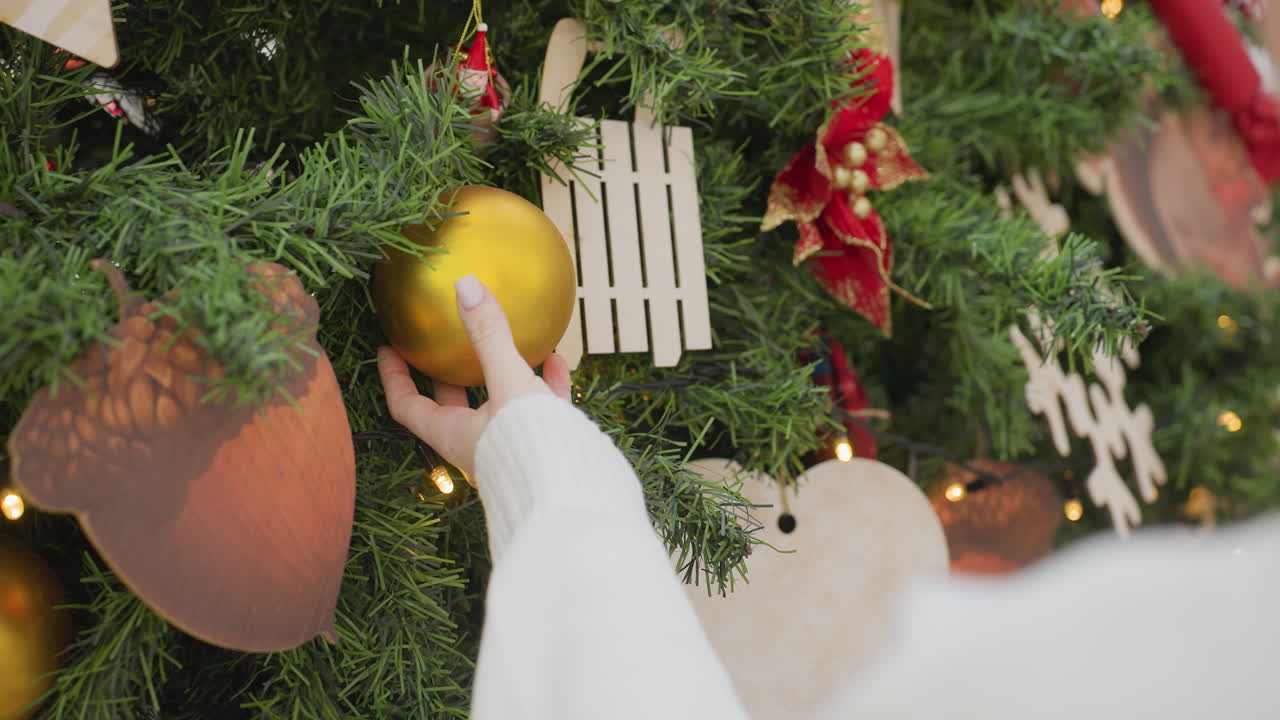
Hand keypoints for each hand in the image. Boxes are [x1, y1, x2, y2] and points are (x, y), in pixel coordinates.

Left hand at [377, 274, 571, 477]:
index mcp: (454, 434)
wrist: (576, 492)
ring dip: (501, 374)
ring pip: (499, 405)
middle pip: (452, 404)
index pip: (408, 405)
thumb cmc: (530, 443)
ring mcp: (511, 446)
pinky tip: (555, 360)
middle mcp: (477, 443)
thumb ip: (488, 336)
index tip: (388, 349)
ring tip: (508, 343)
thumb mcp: (507, 382)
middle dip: (446, 374)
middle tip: (440, 343)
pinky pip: (539, 411)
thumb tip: (465, 285)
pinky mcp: (544, 446)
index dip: (394, 377)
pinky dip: (544, 384)